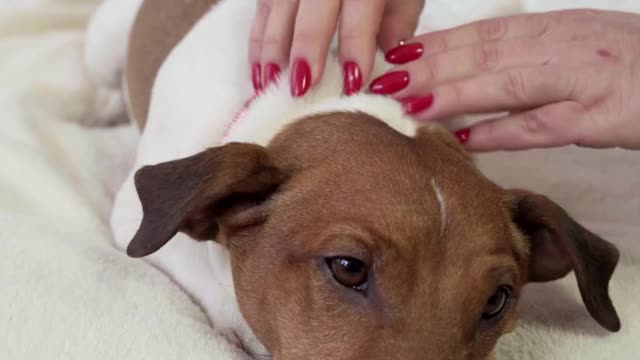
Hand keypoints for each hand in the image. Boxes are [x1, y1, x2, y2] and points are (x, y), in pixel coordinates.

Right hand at [249, 0, 424, 96]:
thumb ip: (396, 28)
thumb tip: (385, 68)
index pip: (359, 12)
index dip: (355, 47)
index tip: (353, 83)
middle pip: (312, 9)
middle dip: (305, 49)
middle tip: (302, 88)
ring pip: (278, 9)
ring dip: (273, 51)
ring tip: (273, 87)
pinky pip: (262, 12)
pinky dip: (259, 45)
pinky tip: (260, 75)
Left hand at [371, 9, 639, 150]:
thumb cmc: (634, 64)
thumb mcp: (579, 46)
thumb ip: (531, 57)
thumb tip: (479, 72)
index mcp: (556, 28)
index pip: (485, 33)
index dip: (438, 43)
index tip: (397, 53)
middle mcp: (564, 46)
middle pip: (484, 54)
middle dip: (429, 67)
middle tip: (383, 82)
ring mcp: (582, 79)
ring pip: (504, 84)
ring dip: (451, 94)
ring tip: (408, 105)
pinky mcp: (601, 116)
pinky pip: (540, 125)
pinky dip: (499, 132)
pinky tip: (463, 139)